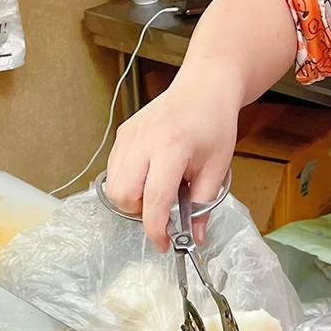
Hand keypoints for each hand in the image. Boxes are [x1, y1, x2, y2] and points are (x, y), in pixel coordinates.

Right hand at [105, 74, 239, 251]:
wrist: (204, 86)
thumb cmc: (214, 123)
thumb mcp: (217, 168)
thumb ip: (204, 205)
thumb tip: (195, 237)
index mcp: (172, 147)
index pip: (154, 200)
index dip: (157, 230)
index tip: (165, 244)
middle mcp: (144, 140)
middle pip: (122, 195)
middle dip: (139, 212)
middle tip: (161, 208)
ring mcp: (129, 135)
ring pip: (113, 185)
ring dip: (132, 199)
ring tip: (156, 189)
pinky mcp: (123, 134)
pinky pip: (114, 171)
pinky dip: (127, 183)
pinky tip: (148, 175)